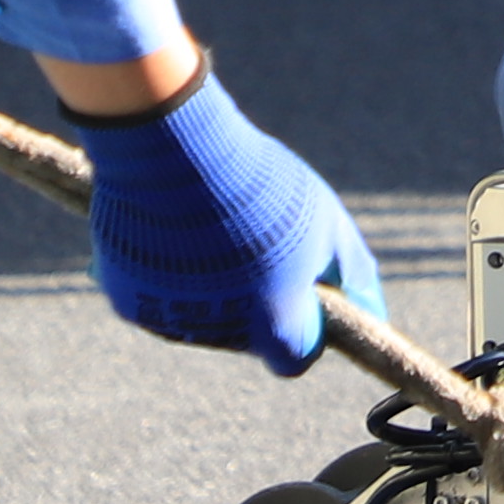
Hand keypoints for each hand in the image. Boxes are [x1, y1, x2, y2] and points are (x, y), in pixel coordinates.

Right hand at [73, 69, 390, 374]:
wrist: (172, 147)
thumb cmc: (259, 184)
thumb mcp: (326, 223)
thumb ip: (354, 275)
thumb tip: (375, 312)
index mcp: (274, 325)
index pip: (293, 357)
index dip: (299, 322)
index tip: (295, 286)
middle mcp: (222, 335)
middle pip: (246, 337)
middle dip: (253, 302)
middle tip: (249, 244)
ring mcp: (171, 319)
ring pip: (199, 318)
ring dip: (208, 290)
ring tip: (209, 230)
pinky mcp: (127, 300)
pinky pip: (155, 299)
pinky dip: (164, 277)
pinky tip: (171, 233)